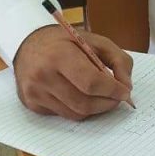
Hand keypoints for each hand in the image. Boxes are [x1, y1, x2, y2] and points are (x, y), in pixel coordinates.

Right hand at [13, 24, 133, 120]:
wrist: (28, 45)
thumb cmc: (65, 42)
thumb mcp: (95, 41)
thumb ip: (118, 60)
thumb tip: (126, 86)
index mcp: (59, 55)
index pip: (91, 82)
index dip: (112, 90)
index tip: (125, 92)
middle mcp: (43, 76)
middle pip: (84, 103)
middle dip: (107, 103)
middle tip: (117, 98)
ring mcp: (35, 92)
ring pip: (75, 113)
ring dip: (95, 109)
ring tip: (102, 97)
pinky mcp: (32, 104)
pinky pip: (63, 115)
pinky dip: (78, 109)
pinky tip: (81, 96)